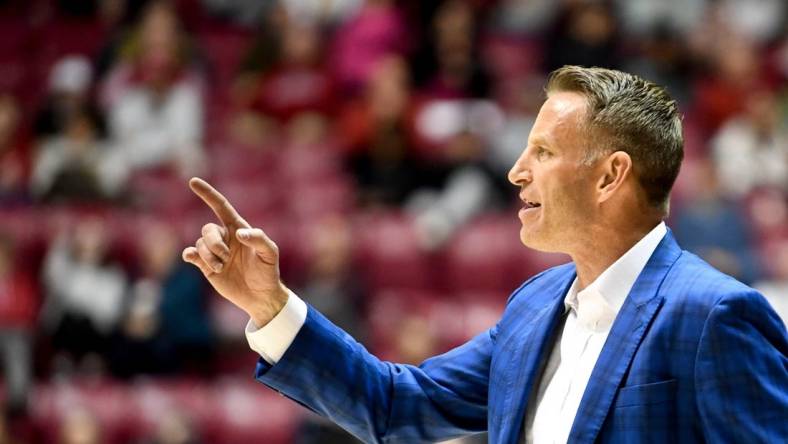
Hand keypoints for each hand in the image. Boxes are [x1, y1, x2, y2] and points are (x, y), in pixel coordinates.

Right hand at [182, 177, 287, 325]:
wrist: (260, 296)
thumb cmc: (268, 271)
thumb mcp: (270, 253)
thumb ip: (258, 239)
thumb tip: (239, 233)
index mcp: (238, 229)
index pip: (221, 206)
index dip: (208, 194)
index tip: (193, 181)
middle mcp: (224, 238)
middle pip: (207, 229)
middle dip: (214, 243)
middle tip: (227, 257)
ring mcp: (214, 252)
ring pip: (200, 244)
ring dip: (209, 255)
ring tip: (222, 267)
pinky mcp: (207, 266)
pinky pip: (192, 254)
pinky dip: (190, 255)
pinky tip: (192, 257)